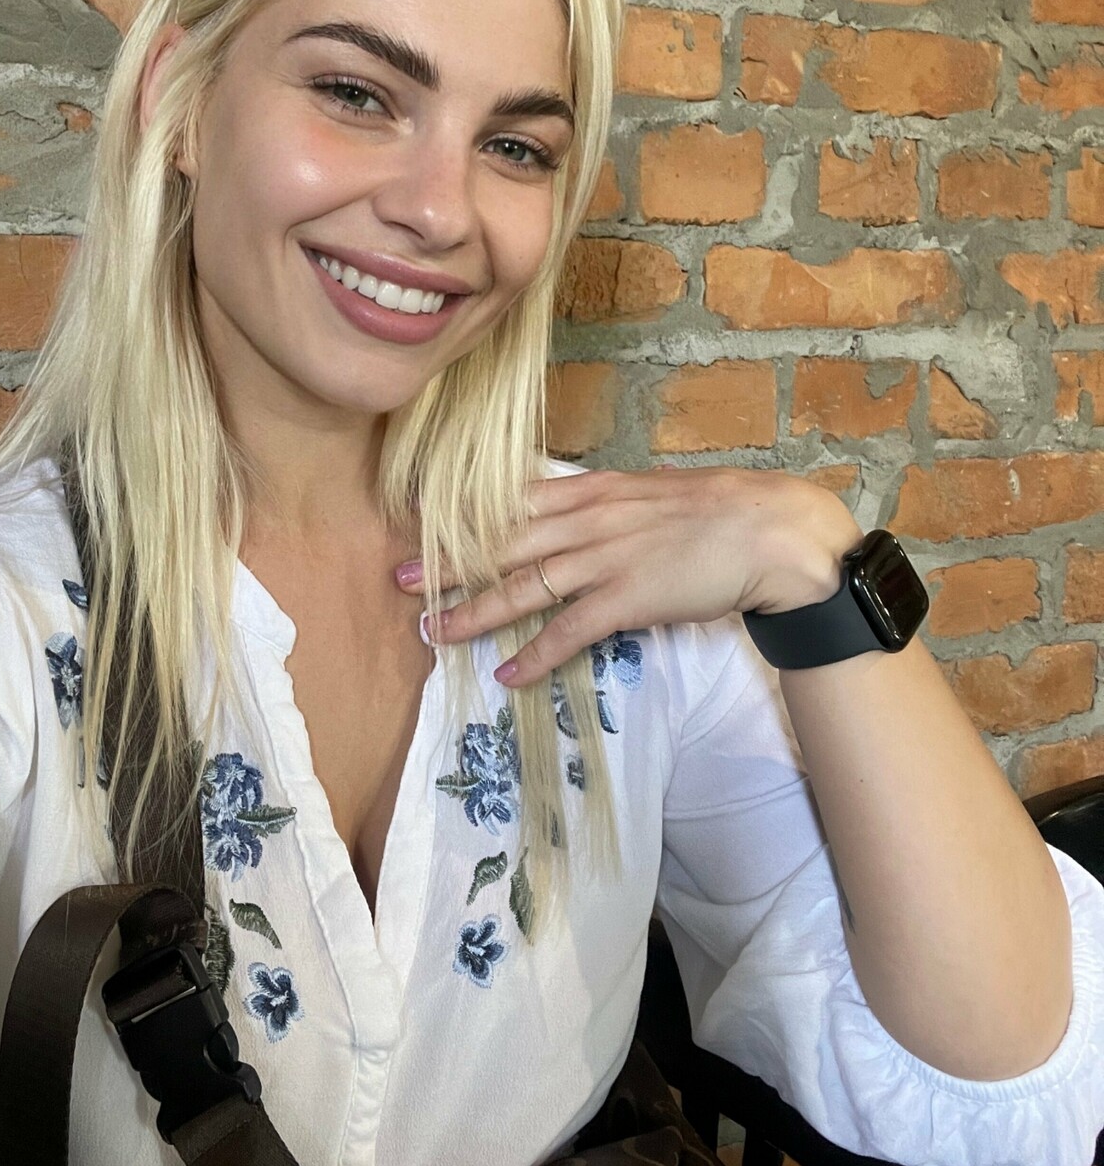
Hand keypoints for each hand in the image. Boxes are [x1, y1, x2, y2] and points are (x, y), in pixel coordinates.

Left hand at [395, 466, 863, 687]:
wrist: (768, 529)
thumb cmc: (714, 511)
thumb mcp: (645, 493)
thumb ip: (599, 504)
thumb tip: (562, 514)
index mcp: (592, 491)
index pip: (512, 500)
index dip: (460, 513)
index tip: (415, 521)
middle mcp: (588, 521)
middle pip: (502, 542)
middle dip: (447, 563)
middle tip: (396, 580)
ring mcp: (605, 559)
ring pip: (524, 586)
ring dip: (474, 612)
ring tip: (434, 631)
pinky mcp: (628, 598)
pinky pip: (570, 631)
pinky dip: (536, 654)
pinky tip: (507, 674)